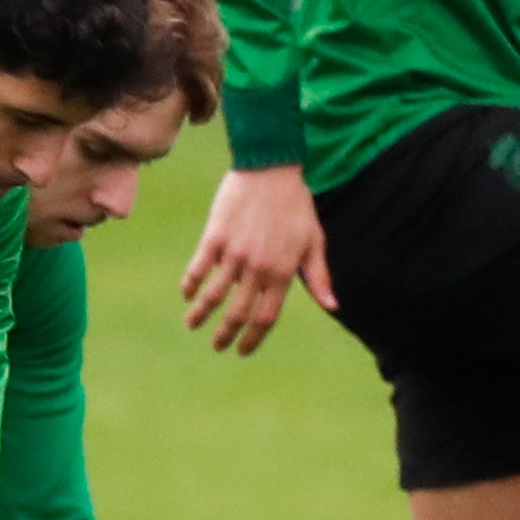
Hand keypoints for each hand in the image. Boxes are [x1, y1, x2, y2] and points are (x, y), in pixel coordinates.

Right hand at [178, 162, 331, 353]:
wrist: (271, 169)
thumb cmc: (296, 205)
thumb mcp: (314, 241)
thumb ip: (319, 276)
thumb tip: (333, 306)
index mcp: (283, 272)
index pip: (266, 316)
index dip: (253, 338)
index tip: (243, 350)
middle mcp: (258, 267)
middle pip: (238, 312)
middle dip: (225, 334)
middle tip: (218, 346)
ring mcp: (235, 253)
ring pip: (213, 295)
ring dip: (200, 315)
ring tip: (191, 325)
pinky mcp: (215, 237)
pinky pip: (198, 269)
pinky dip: (190, 285)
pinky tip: (186, 293)